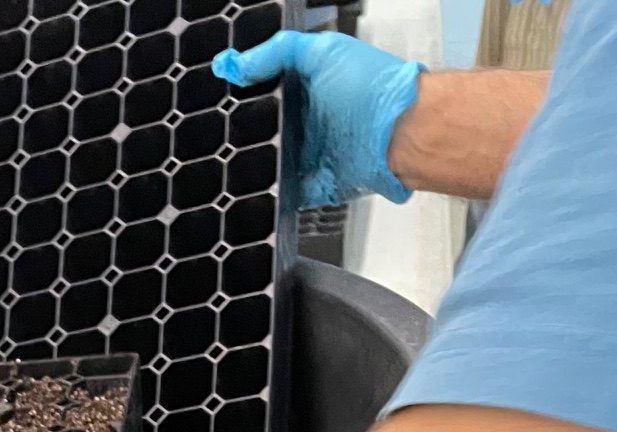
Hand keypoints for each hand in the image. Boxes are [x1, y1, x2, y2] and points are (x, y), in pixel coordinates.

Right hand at [213, 30, 423, 206]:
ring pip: (264, 166)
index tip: (216, 97)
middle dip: (238, 135)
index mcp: (304, 88)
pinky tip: (251, 188)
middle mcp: (304, 123)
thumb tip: (232, 65)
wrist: (400, 134)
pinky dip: (267, 194)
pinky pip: (280, 195)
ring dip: (249, 167)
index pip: (260, 93)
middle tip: (216, 134)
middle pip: (257, 132)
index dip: (239, 95)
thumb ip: (275, 52)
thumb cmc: (372, 90)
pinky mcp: (310, 187)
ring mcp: (306, 157)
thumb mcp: (320, 51)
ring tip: (226, 164)